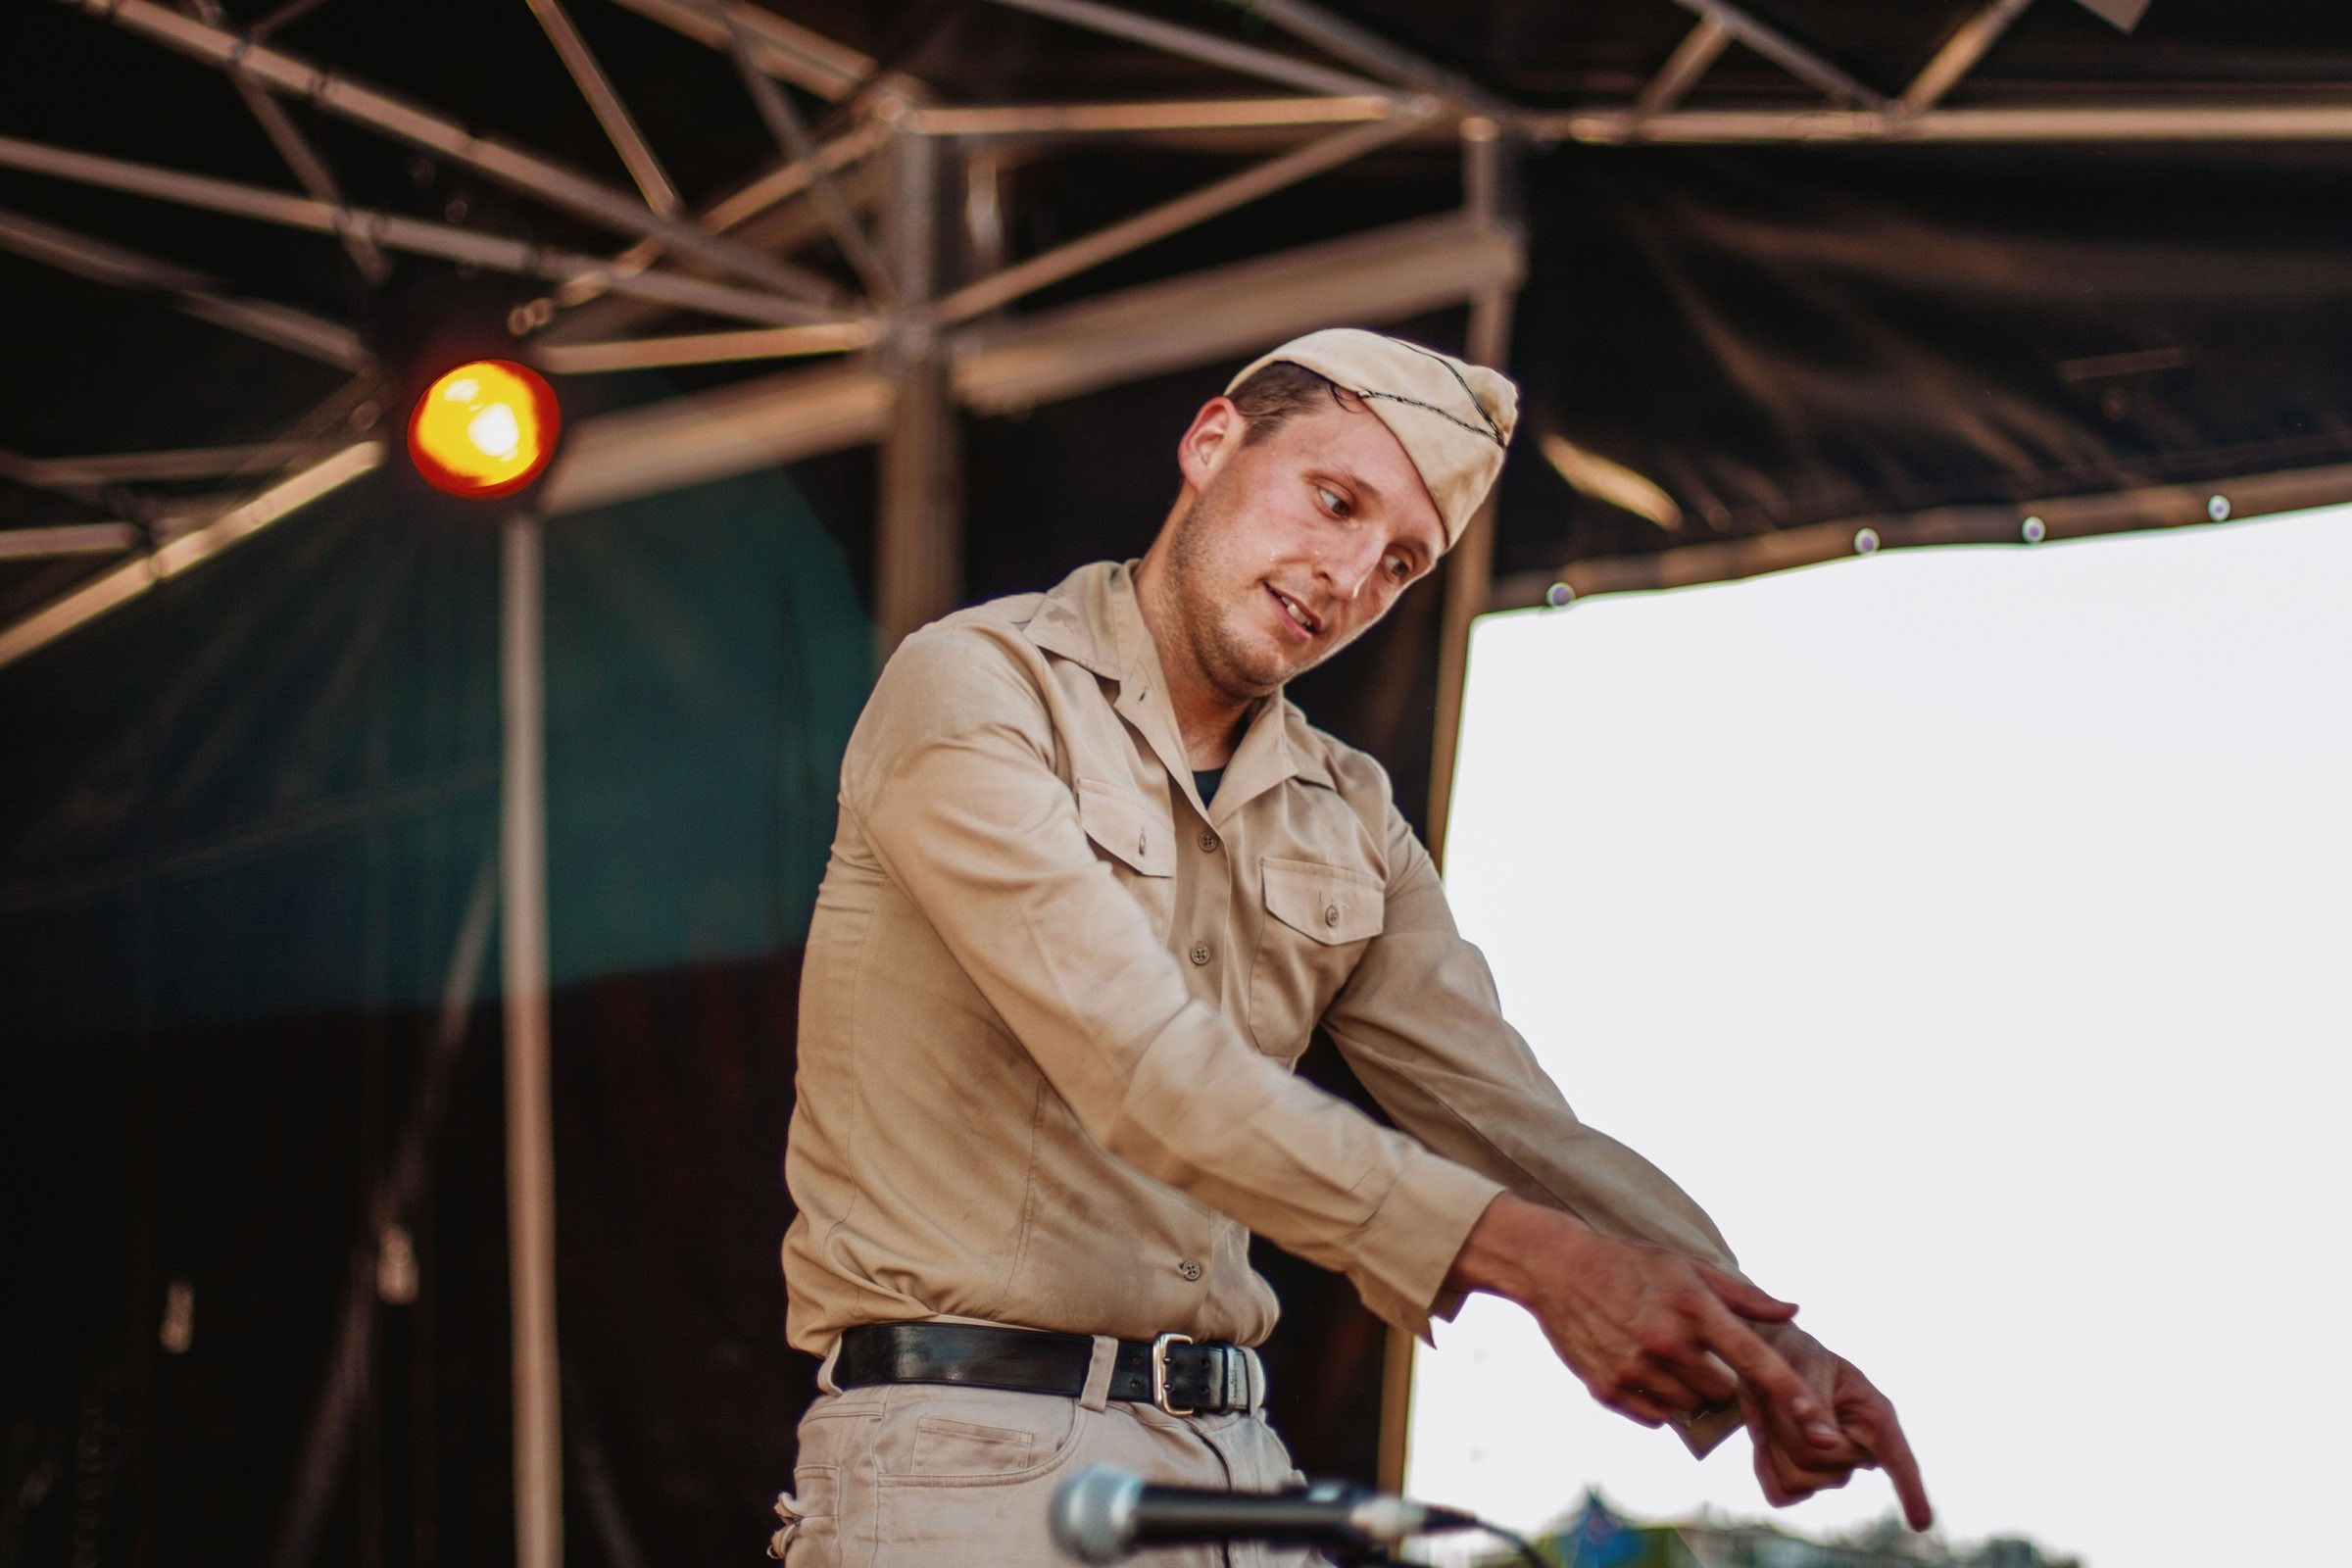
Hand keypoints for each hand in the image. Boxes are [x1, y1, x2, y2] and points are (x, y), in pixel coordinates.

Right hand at [1445, 1195, 1837, 1441]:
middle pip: (1724, 1392)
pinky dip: (1657, 1402)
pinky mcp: (1608, 1390)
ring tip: (1663, 1356)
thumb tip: (1793, 1309)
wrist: (1558, 1268)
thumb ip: (1744, 1296)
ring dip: (1688, 1391)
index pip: (1755, 1361)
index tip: (1823, 1431)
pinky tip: (1640, 1367)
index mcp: (1693, 1310)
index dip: (1793, 1397)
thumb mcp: (1688, 1268)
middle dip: (1720, 1378)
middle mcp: (1667, 1344)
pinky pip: (1656, 1418)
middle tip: (1695, 1349)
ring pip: (1690, 1407)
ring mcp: (1635, 1370)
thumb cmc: (1632, 1264)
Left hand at [1740, 1323, 1931, 1530]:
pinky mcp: (1799, 1478)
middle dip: (1795, 1435)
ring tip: (1773, 1413)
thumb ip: (1816, 1402)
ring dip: (1776, 1447)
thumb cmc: (1797, 1355)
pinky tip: (1762, 1443)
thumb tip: (1826, 1443)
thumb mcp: (1807, 1364)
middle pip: (1828, 1470)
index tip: (1922, 1523)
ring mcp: (1829, 1468)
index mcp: (1874, 1417)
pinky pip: (1780, 1494)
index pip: (1899, 1459)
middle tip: (1782, 1399)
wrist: (1767, 1359)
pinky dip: (1765, 1469)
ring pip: (1799, 1482)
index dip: (1911, 1490)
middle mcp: (1856, 1450)